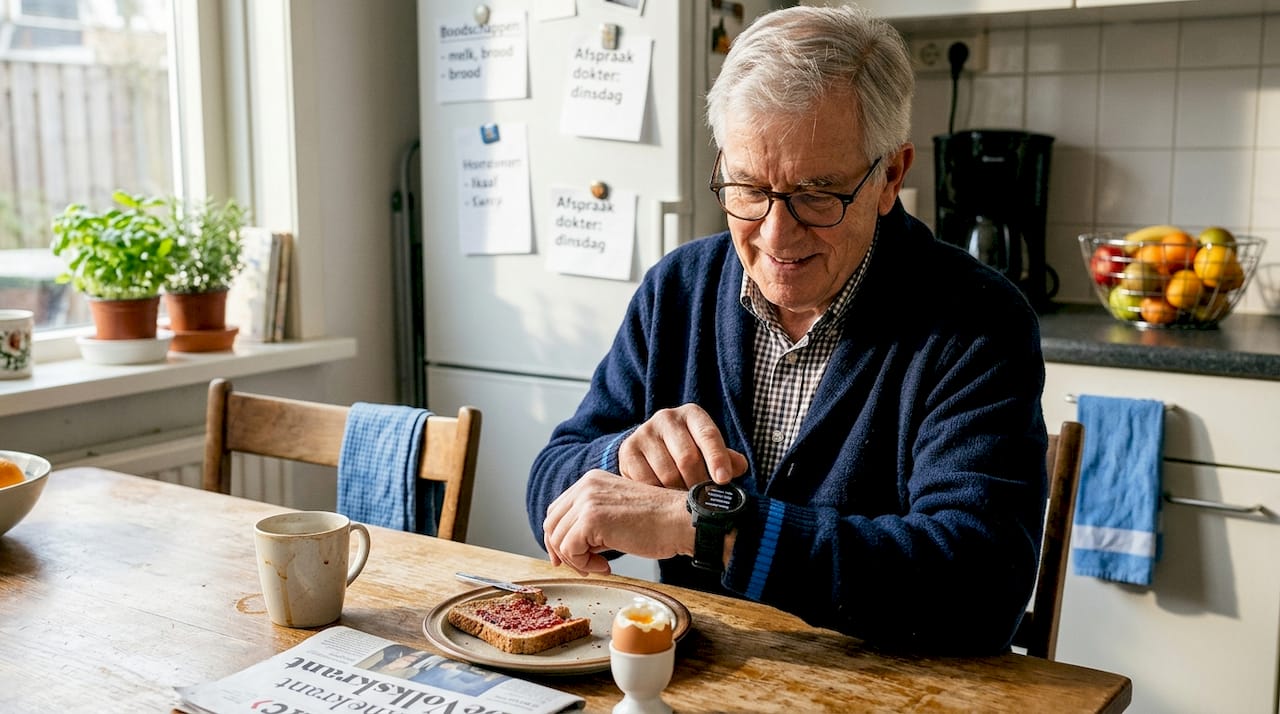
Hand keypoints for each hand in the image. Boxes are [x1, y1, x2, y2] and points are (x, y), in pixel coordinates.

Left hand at [542, 470, 689, 574]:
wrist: (680, 521)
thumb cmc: (658, 522)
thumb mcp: (617, 512)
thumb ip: (593, 521)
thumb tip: (570, 545)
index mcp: (591, 481)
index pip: (558, 510)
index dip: (558, 536)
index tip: (570, 556)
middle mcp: (585, 486)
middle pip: (551, 524)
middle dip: (562, 551)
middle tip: (584, 566)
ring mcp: (587, 501)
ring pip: (558, 539)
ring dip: (577, 560)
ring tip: (601, 565)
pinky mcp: (591, 520)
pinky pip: (570, 550)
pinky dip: (584, 564)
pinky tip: (606, 565)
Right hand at [618, 404, 747, 488]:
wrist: (649, 448)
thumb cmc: (689, 450)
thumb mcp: (708, 450)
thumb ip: (727, 459)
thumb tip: (739, 468)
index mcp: (693, 414)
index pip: (708, 435)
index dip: (717, 458)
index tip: (723, 480)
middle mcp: (667, 418)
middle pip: (687, 457)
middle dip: (698, 484)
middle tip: (703, 500)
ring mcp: (645, 433)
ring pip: (667, 473)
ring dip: (678, 492)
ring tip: (683, 499)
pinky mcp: (628, 450)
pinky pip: (646, 481)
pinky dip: (658, 495)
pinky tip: (663, 496)